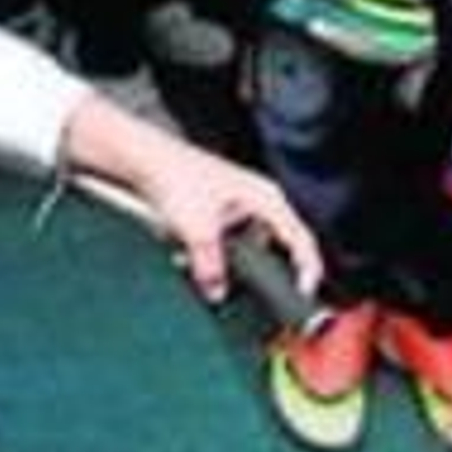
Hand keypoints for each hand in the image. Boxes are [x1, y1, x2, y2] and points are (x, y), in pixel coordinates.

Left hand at [130, 136, 322, 305]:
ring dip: (220, 261)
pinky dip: (206, 251)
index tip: (302, 293)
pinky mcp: (215, 210)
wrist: (144, 158)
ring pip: (241, 247)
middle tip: (245, 290)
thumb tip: (217, 291)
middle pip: (270, 247)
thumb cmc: (177, 174)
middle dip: (250, 270)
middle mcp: (256, 200)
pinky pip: (221, 241)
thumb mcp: (199, 230)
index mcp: (266, 199)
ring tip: (197, 261)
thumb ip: (211, 267)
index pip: (300, 240)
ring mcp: (236, 205)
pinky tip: (184, 253)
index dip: (307, 270)